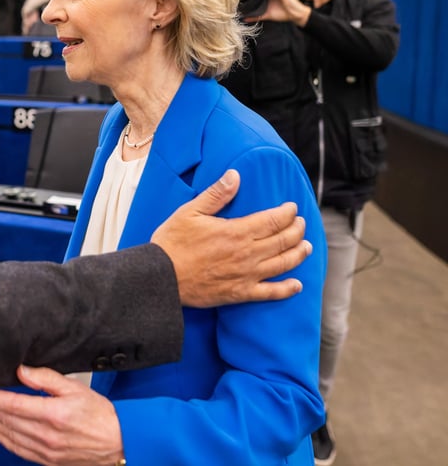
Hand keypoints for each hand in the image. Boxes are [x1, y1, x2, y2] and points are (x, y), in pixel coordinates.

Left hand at [0, 366, 124, 465]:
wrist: (119, 443)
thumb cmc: (99, 413)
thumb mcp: (74, 387)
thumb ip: (45, 377)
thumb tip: (20, 370)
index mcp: (53, 414)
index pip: (11, 404)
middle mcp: (47, 435)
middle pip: (6, 420)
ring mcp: (46, 451)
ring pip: (8, 435)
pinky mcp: (47, 461)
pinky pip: (18, 450)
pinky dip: (3, 439)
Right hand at [150, 169, 310, 307]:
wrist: (161, 278)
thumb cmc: (172, 243)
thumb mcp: (190, 212)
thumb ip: (216, 194)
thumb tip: (235, 175)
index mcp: (237, 232)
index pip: (273, 220)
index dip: (287, 212)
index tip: (292, 207)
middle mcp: (248, 254)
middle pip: (283, 240)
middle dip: (296, 230)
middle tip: (301, 223)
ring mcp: (246, 275)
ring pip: (283, 263)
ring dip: (298, 254)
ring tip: (307, 247)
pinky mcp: (240, 293)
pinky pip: (271, 293)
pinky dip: (287, 289)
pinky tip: (297, 285)